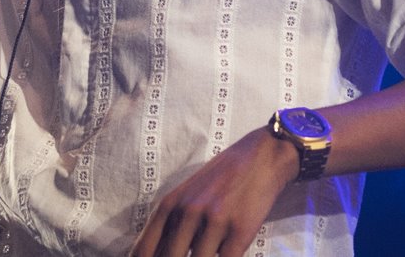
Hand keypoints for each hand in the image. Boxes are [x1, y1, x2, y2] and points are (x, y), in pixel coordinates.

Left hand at [129, 127, 295, 256]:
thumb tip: (155, 254)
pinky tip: (225, 255)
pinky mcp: (240, 231)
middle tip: (187, 256)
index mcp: (169, 205)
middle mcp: (187, 213)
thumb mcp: (186, 195)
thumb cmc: (221, 178)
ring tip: (208, 252)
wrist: (261, 157)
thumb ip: (170, 225)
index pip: (143, 250)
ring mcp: (213, 222)